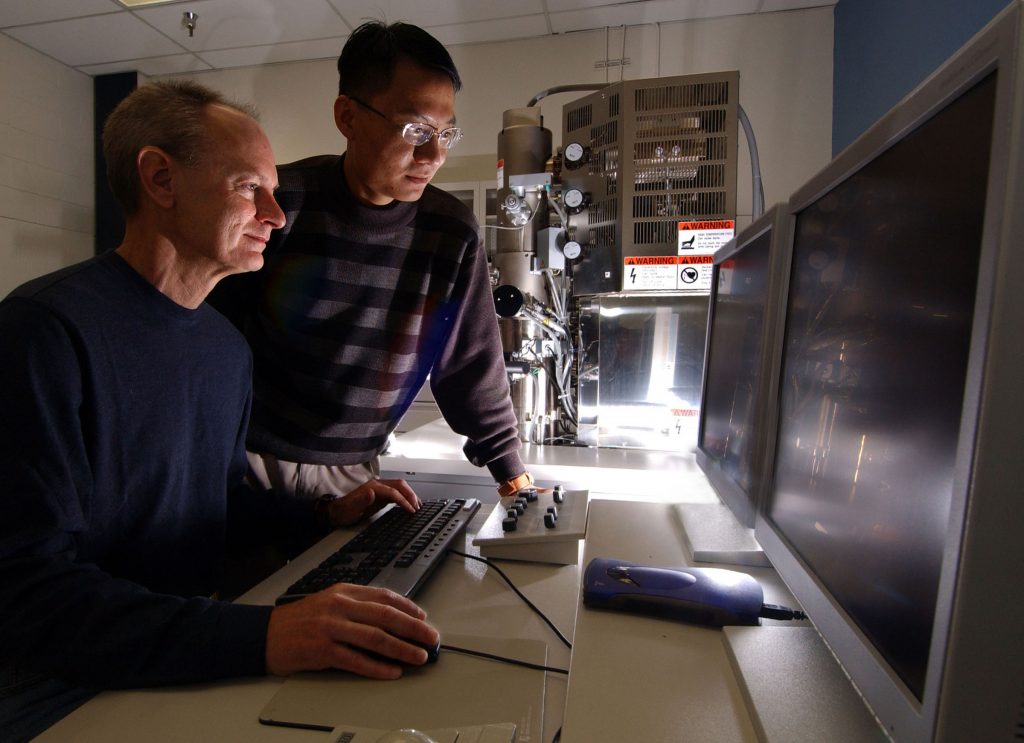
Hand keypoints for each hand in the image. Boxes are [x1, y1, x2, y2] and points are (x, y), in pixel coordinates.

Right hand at [265, 584, 438, 678]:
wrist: (265, 634)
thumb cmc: (300, 620)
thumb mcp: (329, 601)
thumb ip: (357, 606)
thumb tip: (392, 617)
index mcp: (344, 592)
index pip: (384, 596)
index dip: (409, 607)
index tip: (424, 617)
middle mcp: (340, 606)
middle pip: (386, 616)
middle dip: (414, 628)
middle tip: (431, 638)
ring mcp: (331, 628)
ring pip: (376, 638)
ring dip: (402, 648)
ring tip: (419, 656)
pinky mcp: (322, 651)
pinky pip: (356, 660)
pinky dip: (377, 667)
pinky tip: (392, 672)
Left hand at [325, 479, 419, 526]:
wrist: (338, 512)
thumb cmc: (345, 511)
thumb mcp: (352, 508)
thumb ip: (362, 500)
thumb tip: (371, 492)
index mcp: (372, 487)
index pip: (393, 491)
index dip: (403, 500)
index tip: (410, 509)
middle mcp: (377, 486)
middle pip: (399, 485)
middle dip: (410, 495)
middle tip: (417, 506)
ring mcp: (380, 490)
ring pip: (400, 488)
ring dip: (410, 495)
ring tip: (417, 505)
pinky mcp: (381, 495)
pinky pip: (397, 493)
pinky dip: (405, 497)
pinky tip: (409, 503)